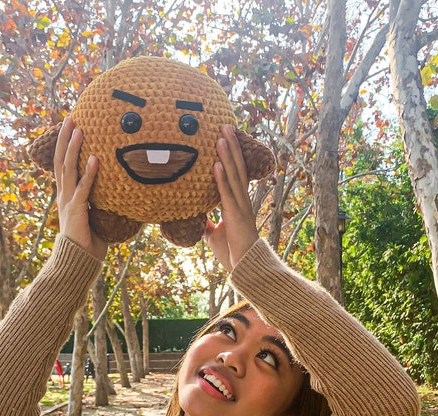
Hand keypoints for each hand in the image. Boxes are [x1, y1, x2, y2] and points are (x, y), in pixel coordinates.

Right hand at [53, 116, 107, 259]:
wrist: (78, 261)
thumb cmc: (90, 241)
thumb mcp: (96, 215)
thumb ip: (102, 201)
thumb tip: (119, 191)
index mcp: (67, 195)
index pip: (64, 164)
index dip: (65, 145)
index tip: (70, 127)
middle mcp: (64, 195)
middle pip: (61, 160)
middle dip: (65, 138)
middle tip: (70, 117)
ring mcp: (67, 202)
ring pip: (68, 169)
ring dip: (73, 148)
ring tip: (78, 129)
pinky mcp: (75, 211)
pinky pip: (83, 189)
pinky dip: (89, 174)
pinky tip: (96, 159)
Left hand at [204, 124, 259, 270]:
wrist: (243, 267)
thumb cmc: (231, 251)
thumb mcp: (212, 233)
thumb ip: (205, 222)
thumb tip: (194, 217)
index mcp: (237, 202)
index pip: (234, 172)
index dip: (231, 155)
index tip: (225, 137)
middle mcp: (241, 199)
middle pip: (236, 167)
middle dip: (231, 146)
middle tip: (225, 125)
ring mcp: (239, 206)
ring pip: (233, 175)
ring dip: (227, 155)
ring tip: (222, 136)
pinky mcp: (235, 215)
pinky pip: (226, 193)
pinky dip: (221, 178)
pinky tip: (216, 164)